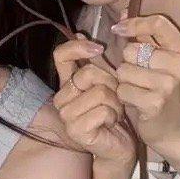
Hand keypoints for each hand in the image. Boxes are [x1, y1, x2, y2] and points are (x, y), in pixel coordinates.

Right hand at [53, 37, 136, 170]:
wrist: (118, 147)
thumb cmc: (114, 113)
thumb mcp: (107, 82)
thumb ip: (96, 60)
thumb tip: (80, 31)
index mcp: (67, 84)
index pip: (61, 55)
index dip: (78, 47)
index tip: (98, 49)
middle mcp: (61, 98)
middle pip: (88, 74)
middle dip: (111, 84)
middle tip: (115, 99)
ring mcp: (66, 115)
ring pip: (99, 92)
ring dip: (115, 102)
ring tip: (114, 113)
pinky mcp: (76, 130)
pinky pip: (103, 110)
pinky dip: (113, 116)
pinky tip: (111, 124)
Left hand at [111, 14, 179, 164]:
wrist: (177, 132)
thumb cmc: (165, 92)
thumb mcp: (163, 62)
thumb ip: (145, 36)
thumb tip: (124, 13)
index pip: (159, 23)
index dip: (135, 23)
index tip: (119, 29)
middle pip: (134, 49)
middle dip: (127, 62)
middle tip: (138, 76)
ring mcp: (168, 85)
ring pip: (125, 69)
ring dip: (124, 80)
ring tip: (137, 89)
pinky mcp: (155, 103)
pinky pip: (123, 89)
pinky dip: (123, 96)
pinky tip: (135, 102)